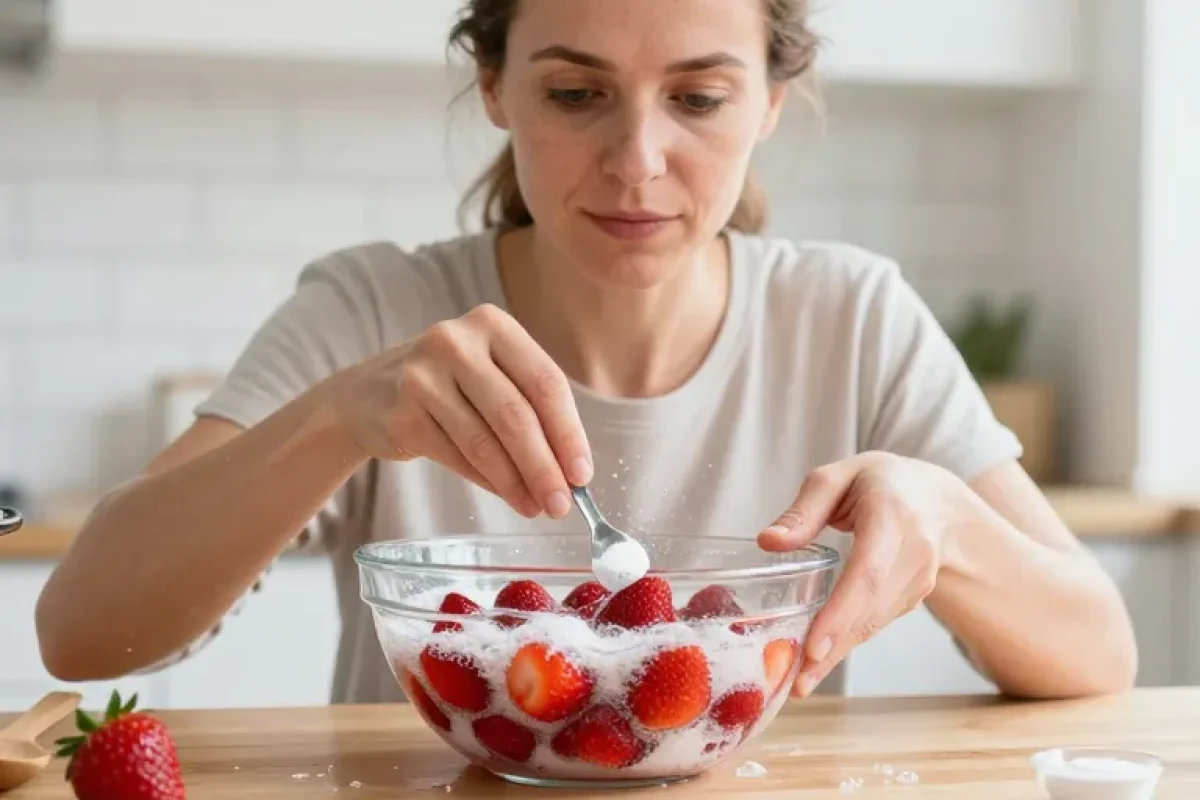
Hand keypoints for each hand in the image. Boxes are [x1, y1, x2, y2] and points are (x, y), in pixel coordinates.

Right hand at [327, 303, 592, 518]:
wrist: (368, 394)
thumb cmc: (450, 386)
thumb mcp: (491, 375)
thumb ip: (532, 410)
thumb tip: (571, 473)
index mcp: (492, 324)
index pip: (545, 382)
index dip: (569, 432)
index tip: (583, 474)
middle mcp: (455, 342)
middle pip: (516, 414)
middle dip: (545, 466)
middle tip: (562, 504)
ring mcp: (423, 377)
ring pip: (485, 441)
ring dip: (517, 483)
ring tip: (536, 507)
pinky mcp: (402, 414)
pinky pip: (457, 457)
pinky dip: (488, 482)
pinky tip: (506, 495)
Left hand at [757, 451, 972, 696]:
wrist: (937, 499)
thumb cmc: (878, 483)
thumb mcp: (837, 477)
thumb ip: (803, 510)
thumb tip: (768, 541)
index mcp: (892, 515)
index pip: (868, 571)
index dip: (842, 611)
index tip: (815, 645)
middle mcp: (914, 551)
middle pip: (871, 607)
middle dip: (834, 646)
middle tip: (798, 679)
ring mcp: (919, 578)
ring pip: (875, 622)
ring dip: (839, 654)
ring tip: (801, 681)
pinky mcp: (914, 596)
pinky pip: (878, 622)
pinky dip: (849, 643)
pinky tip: (820, 662)